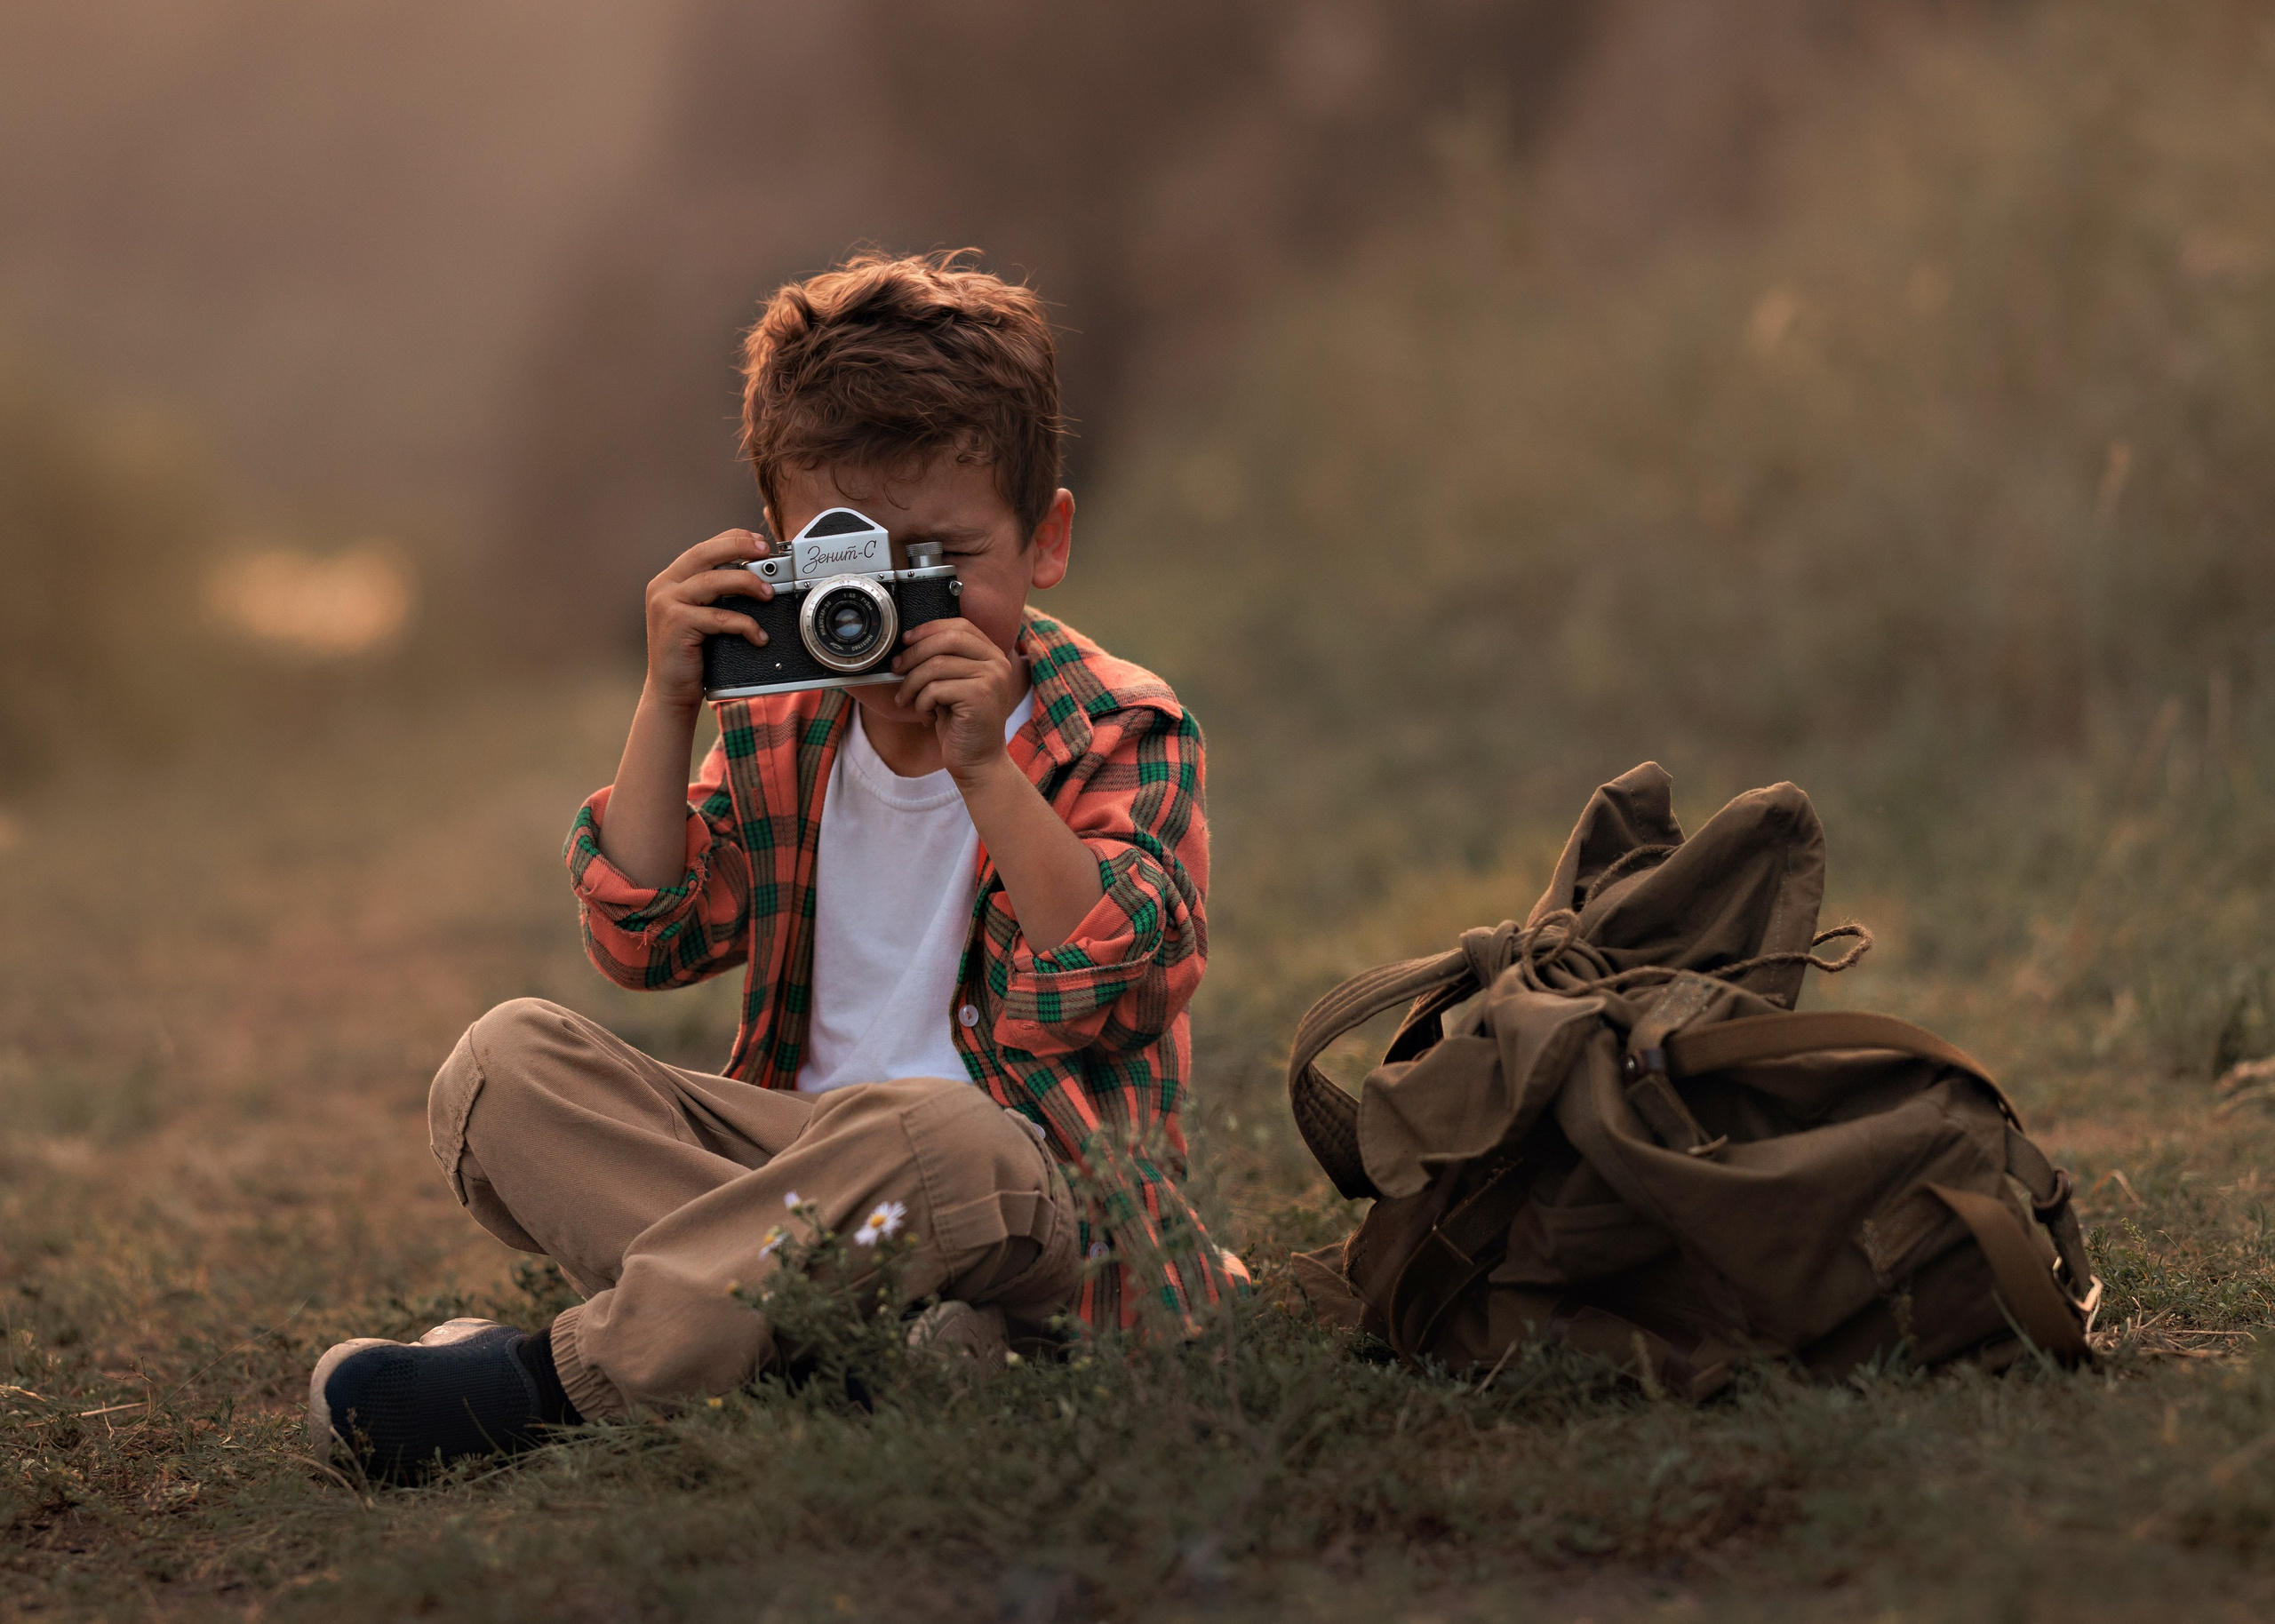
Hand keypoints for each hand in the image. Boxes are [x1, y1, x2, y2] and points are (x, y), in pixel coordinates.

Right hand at [642, 530, 772, 710]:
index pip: (702, 548)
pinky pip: (719, 617)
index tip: (758, 541)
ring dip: (746, 583)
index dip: (732, 540)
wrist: (669, 691)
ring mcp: (666, 604)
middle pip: (705, 554)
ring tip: (768, 594)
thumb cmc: (691, 655)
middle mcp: (663, 587)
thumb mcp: (699, 616)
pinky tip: (758, 635)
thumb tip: (754, 576)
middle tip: (765, 551)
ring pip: (713, 581)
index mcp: (670, 580)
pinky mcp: (676, 624)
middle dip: (739, 547)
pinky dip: (744, 624)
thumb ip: (714, 595)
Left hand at [890, 618, 1028, 781]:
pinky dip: (921, 703)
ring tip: (907, 700)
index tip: (906, 640)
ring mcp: (991, 679)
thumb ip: (943, 661)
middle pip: (947, 640)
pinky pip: (935, 689)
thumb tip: (908, 643)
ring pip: (936, 665)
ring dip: (912, 683)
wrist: (977, 762)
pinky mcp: (980, 697)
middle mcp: (997, 663)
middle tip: (896, 669)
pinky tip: (926, 716)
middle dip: (914, 654)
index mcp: (992, 655)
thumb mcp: (953, 685)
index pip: (960, 626)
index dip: (929, 629)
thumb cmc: (960, 724)